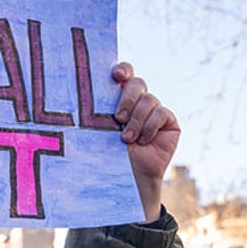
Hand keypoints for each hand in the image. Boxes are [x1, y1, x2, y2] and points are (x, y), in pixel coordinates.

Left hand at [112, 62, 180, 221]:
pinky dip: (150, 127)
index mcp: (118, 98)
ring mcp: (155, 110)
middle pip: (137, 83)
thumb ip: (96, 112)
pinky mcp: (169, 122)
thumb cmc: (105, 154)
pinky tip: (143, 141)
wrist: (126, 177)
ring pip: (149, 99)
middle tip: (117, 118)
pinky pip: (162, 113)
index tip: (116, 76)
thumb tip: (76, 93)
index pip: (124, 73)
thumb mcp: (97, 130)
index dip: (123, 70)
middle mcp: (138, 101)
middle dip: (127, 98)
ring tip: (126, 139)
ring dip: (136, 120)